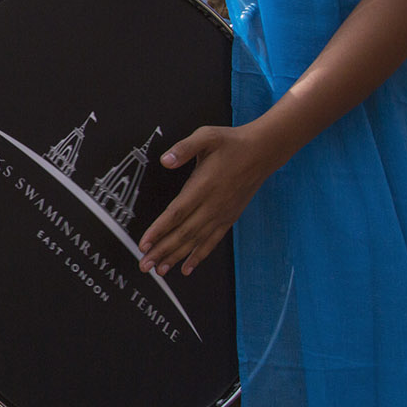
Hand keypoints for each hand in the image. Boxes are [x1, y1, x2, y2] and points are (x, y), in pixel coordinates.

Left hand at [137, 122, 289, 275]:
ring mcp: (222, 214)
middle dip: (162, 251)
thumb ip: (183, 148)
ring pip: (196, 241)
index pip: (176, 213)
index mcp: (203, 186)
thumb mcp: (206, 136)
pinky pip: (212, 241)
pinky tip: (187, 268)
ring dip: (176, 257)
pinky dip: (199, 256)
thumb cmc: (232, 143)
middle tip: (145, 265)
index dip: (159, 230)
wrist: (263, 151)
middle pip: (183, 233)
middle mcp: (212, 205)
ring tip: (160, 270)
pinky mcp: (229, 218)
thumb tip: (165, 160)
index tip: (144, 244)